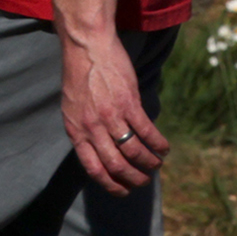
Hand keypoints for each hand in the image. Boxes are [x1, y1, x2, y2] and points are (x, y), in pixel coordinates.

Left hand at [60, 27, 167, 192]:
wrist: (85, 45)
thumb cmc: (79, 75)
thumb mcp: (72, 107)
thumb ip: (84, 128)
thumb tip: (100, 151)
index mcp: (75, 130)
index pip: (93, 169)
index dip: (111, 185)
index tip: (124, 190)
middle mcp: (91, 127)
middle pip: (116, 166)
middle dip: (134, 179)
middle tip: (145, 180)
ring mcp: (110, 116)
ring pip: (135, 152)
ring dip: (150, 163)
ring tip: (156, 163)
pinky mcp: (129, 103)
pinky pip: (148, 133)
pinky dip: (159, 145)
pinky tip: (164, 148)